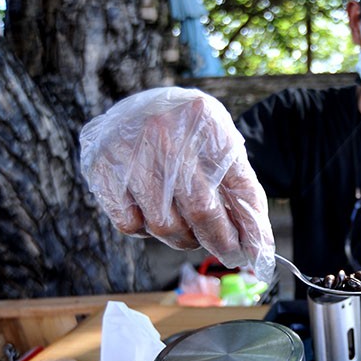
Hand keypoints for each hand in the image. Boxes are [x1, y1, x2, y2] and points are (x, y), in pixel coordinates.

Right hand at [79, 87, 274, 281]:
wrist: (146, 107)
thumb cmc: (193, 136)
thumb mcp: (225, 150)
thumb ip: (244, 195)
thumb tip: (258, 249)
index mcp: (206, 122)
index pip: (238, 188)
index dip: (248, 229)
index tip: (253, 253)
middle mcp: (165, 132)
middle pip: (200, 210)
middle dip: (218, 240)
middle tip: (226, 250)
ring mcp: (129, 150)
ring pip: (164, 225)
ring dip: (183, 238)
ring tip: (190, 227)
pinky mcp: (102, 169)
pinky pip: (130, 224)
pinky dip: (147, 231)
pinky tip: (155, 213)